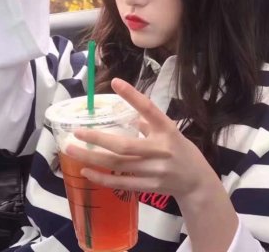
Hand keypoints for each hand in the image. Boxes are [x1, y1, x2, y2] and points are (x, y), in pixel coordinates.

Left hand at [66, 78, 218, 200]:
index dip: (133, 96)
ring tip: (71, 150)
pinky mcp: (149, 186)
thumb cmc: (182, 151)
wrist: (197, 182)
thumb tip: (127, 112)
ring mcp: (155, 170)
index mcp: (168, 130)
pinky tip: (85, 171)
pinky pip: (121, 183)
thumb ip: (149, 122)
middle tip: (77, 131)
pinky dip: (102, 178)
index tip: (115, 81)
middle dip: (98, 139)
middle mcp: (161, 149)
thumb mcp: (171, 131)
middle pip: (125, 145)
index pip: (149, 109)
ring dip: (92, 158)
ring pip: (118, 164)